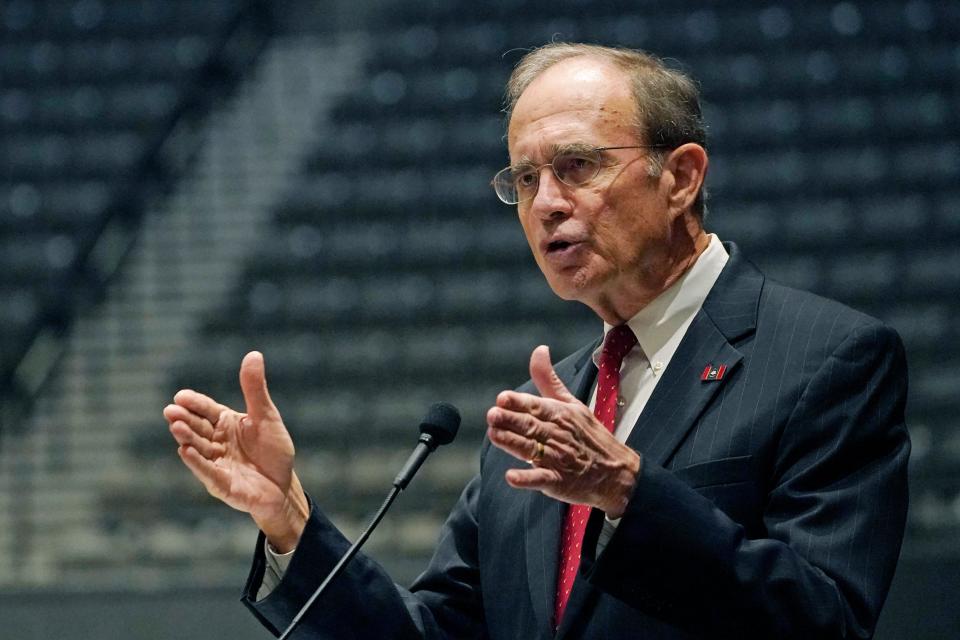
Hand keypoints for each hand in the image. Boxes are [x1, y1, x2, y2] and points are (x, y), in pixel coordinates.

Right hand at [163, 351, 308, 551]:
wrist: (283, 485)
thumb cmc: (273, 450)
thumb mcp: (266, 416)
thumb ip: (255, 389)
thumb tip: (254, 354)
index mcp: (225, 424)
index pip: (206, 410)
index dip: (194, 404)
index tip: (180, 396)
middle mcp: (216, 442)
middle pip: (198, 428)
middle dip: (184, 420)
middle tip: (170, 410)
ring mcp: (216, 463)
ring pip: (199, 448)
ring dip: (187, 437)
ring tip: (175, 426)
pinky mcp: (221, 484)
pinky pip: (207, 471)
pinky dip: (196, 462)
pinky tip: (185, 450)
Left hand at [486, 345, 640, 518]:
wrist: (616, 472)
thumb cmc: (589, 435)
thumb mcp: (572, 404)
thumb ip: (549, 380)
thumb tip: (539, 350)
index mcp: (561, 415)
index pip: (537, 406)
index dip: (519, 403)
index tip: (502, 398)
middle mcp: (558, 435)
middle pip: (531, 426)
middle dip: (511, 420)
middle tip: (492, 415)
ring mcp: (559, 459)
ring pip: (532, 450)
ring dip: (513, 443)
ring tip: (495, 436)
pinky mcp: (558, 481)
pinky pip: (541, 479)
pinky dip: (527, 479)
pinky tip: (511, 476)